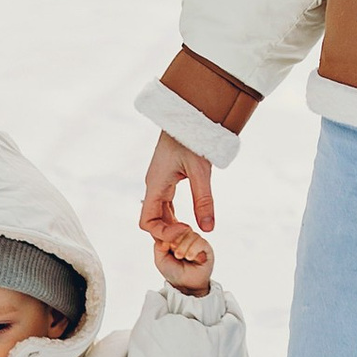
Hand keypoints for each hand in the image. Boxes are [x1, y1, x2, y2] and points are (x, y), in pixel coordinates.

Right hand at [141, 129, 215, 248]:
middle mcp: (153, 186)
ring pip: (159, 213)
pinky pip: (164, 205)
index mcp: (155, 185)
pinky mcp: (165, 180)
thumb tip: (208, 229)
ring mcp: (158, 183)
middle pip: (152, 220)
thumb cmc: (192, 139)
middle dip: (168, 233)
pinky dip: (173, 217)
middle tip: (190, 239)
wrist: (187, 117)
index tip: (185, 231)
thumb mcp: (200, 171)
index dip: (163, 233)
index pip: (147, 222)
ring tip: (191, 233)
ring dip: (171, 226)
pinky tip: (188, 222)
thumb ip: (203, 200)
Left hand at [150, 220, 212, 296]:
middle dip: (176, 242)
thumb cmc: (173, 272)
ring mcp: (196, 241)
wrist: (185, 285)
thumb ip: (159, 245)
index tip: (167, 247)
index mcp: (174, 236)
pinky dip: (193, 250)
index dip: (168, 235)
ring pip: (190, 234)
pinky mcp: (206, 247)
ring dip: (184, 247)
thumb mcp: (160, 259)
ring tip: (181, 257)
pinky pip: (200, 241)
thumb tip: (167, 234)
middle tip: (176, 254)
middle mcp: (186, 236)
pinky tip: (190, 257)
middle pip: (181, 228)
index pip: (171, 226)